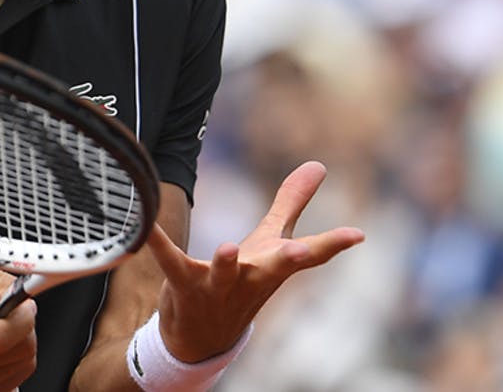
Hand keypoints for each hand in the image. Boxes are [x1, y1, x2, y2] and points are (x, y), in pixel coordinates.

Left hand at [148, 160, 364, 361]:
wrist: (204, 338)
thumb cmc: (246, 280)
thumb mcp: (270, 241)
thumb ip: (292, 203)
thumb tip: (318, 165)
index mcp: (274, 266)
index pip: (310, 256)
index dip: (333, 245)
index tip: (358, 235)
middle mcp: (251, 279)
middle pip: (274, 270)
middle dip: (290, 260)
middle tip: (301, 252)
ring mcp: (219, 286)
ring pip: (224, 274)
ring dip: (226, 264)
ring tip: (228, 248)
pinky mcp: (185, 285)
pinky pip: (170, 262)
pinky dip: (157, 243)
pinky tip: (144, 225)